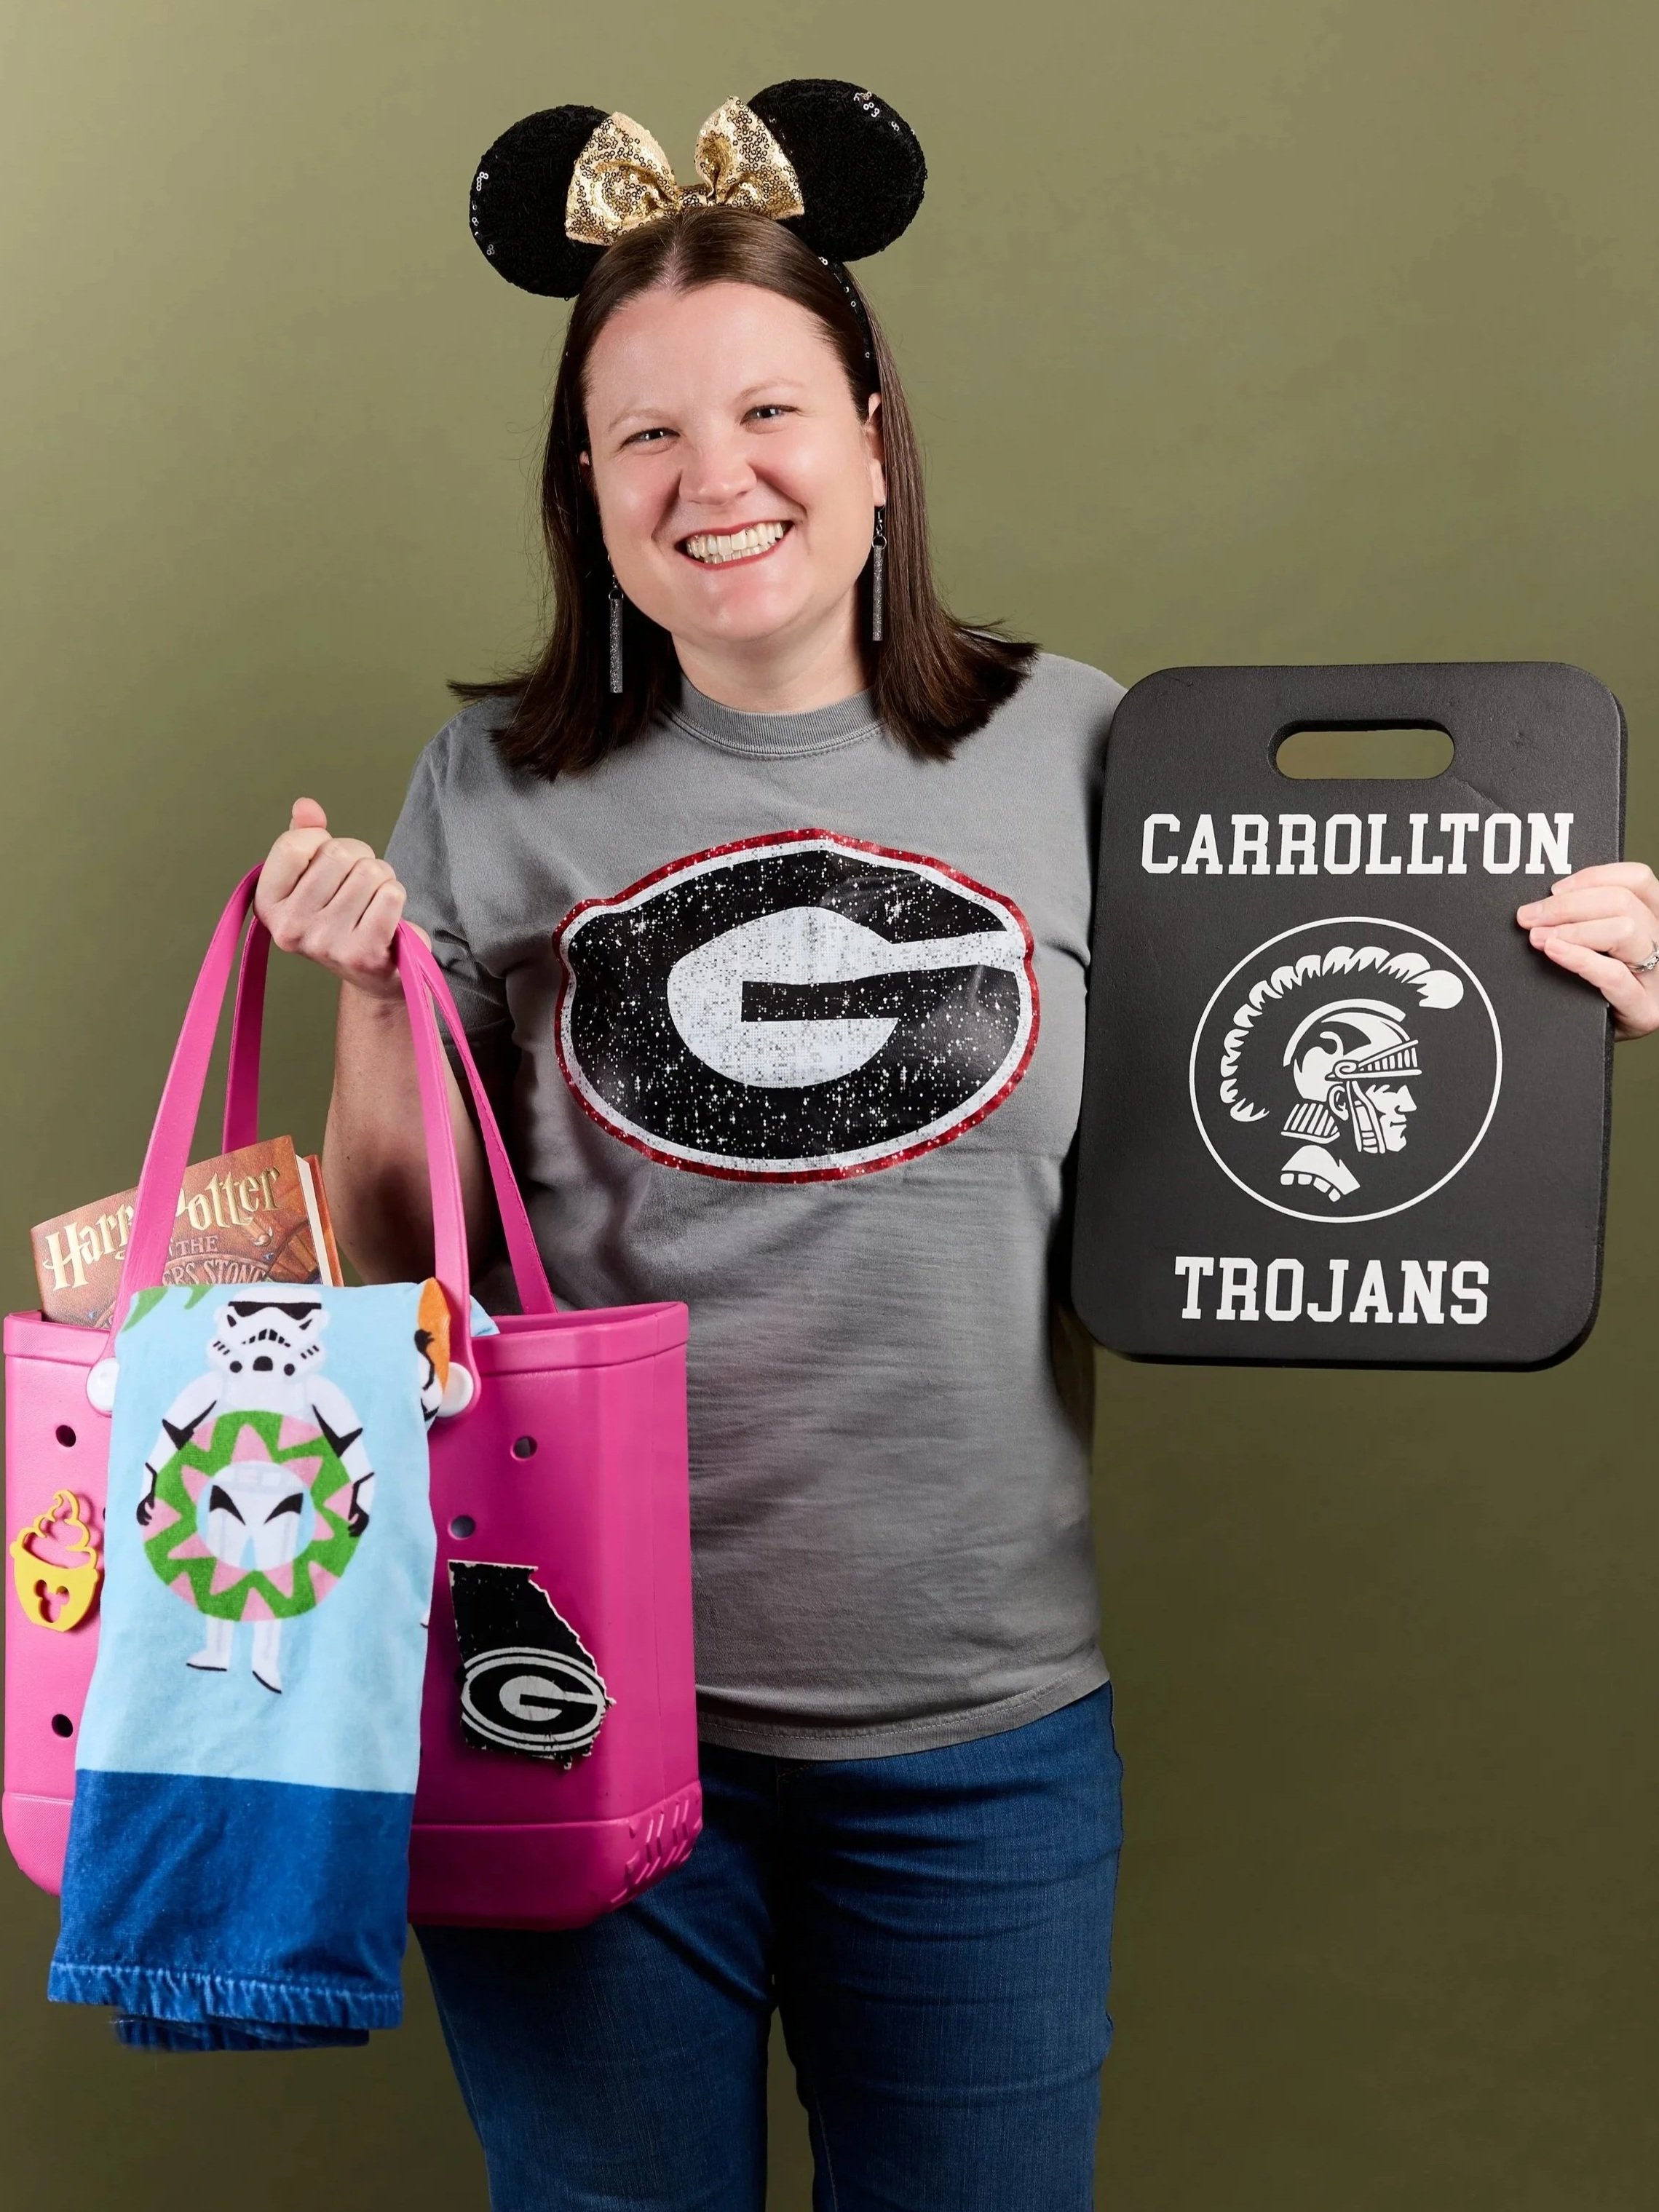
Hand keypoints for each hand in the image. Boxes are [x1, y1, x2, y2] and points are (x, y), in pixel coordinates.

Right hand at [255, 799, 420, 1000]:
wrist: (373, 975)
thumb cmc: (343, 917)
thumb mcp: (313, 877)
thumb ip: (305, 836)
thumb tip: (306, 806)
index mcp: (269, 903)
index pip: (294, 843)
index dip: (321, 841)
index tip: (327, 861)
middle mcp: (290, 926)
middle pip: (339, 854)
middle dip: (360, 858)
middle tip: (359, 884)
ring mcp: (326, 942)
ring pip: (370, 871)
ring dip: (382, 877)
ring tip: (373, 901)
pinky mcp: (363, 953)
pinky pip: (391, 894)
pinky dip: (397, 896)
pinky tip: (388, 916)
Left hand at [1516, 863, 1658, 1038]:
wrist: (1594, 1041)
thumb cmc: (1591, 989)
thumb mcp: (1597, 946)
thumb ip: (1586, 919)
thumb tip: (1546, 901)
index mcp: (1654, 922)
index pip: (1638, 879)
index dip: (1592, 877)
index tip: (1555, 890)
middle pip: (1623, 902)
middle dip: (1566, 906)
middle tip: (1529, 916)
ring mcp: (1657, 978)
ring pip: (1624, 930)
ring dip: (1571, 929)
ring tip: (1537, 937)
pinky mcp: (1643, 1009)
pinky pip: (1613, 975)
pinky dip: (1579, 958)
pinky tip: (1554, 952)